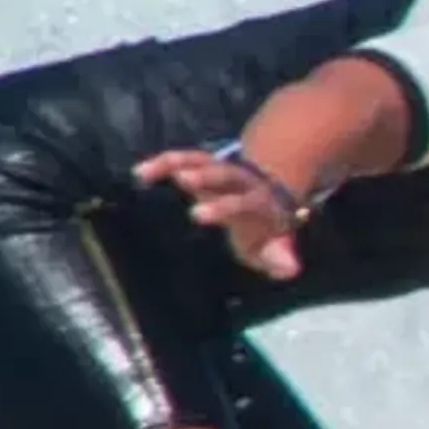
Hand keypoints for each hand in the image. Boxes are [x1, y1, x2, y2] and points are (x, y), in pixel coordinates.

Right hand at [134, 145, 307, 280]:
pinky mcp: (203, 165)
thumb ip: (278, 255)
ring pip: (202, 161)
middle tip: (182, 180)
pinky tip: (139, 172)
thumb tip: (289, 270)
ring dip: (179, 163)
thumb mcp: (274, 244)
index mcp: (259, 201)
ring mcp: (220, 170)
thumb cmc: (263, 226)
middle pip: (224, 174)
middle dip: (204, 176)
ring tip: (147, 171)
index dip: (223, 207)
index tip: (196, 215)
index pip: (244, 202)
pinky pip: (184, 159)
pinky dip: (163, 163)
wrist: (270, 188)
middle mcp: (241, 181)